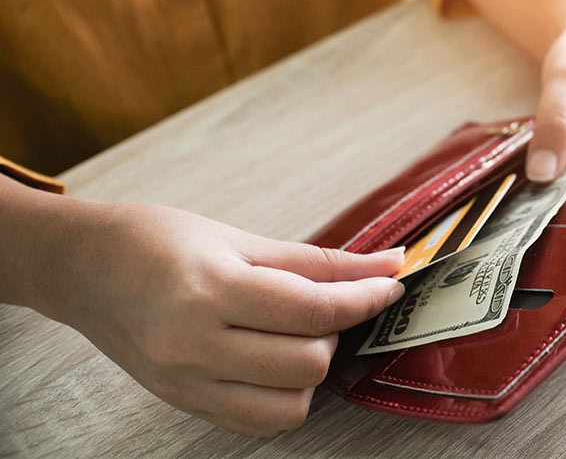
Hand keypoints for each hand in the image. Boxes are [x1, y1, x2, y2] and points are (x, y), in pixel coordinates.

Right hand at [33, 201, 403, 436]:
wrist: (83, 268)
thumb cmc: (156, 241)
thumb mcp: (240, 238)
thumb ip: (318, 261)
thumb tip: (387, 264)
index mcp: (210, 291)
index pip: (315, 310)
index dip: (366, 297)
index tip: (389, 284)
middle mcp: (194, 346)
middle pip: (308, 363)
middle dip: (335, 331)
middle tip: (324, 303)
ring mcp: (187, 383)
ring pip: (290, 404)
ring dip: (311, 369)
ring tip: (294, 332)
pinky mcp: (185, 403)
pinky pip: (260, 421)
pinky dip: (284, 394)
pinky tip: (275, 359)